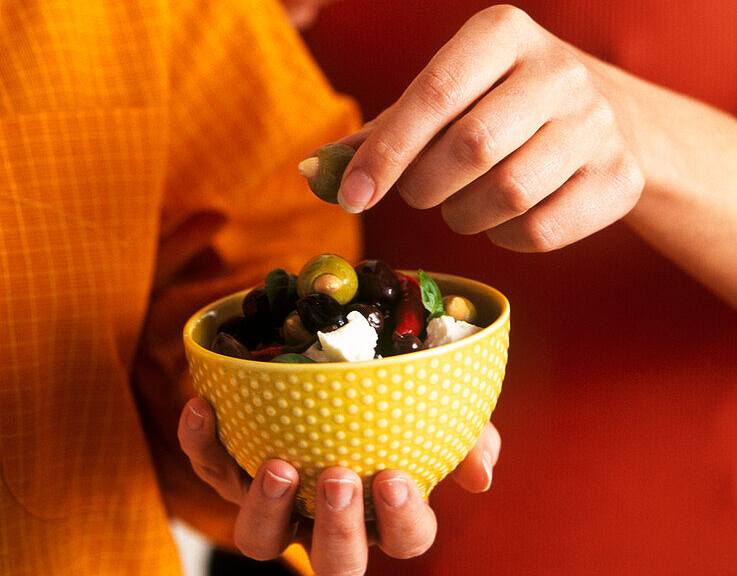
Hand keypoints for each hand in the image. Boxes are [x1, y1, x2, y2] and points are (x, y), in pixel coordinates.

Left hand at [179, 398, 499, 573]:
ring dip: (267, 509)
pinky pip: (209, 466)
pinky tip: (204, 405)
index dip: (402, 518)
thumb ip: (467, 435)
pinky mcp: (230, 471)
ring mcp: (277, 501)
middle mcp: (327, 518)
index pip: (405, 536)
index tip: (395, 475)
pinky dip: (201, 441)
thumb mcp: (435, 409)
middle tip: (340, 477)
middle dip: (337, 530)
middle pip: (334, 562)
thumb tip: (481, 472)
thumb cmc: (389, 397)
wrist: (325, 354)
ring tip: (278, 465)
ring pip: (262, 539)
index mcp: (384, 508)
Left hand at [335, 5, 644, 250]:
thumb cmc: (500, 101)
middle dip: (424, 185)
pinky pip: (541, 229)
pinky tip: (502, 217)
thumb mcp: (448, 91)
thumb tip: (313, 171)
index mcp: (503, 30)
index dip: (387, 149)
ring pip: (507, 193)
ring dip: (462, 215)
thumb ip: (384, 127)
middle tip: (415, 193)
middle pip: (471, 146)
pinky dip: (504, 237)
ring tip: (458, 203)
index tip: (352, 194)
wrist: (611, 117)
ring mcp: (598, 122)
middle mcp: (559, 68)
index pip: (436, 91)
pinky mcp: (620, 176)